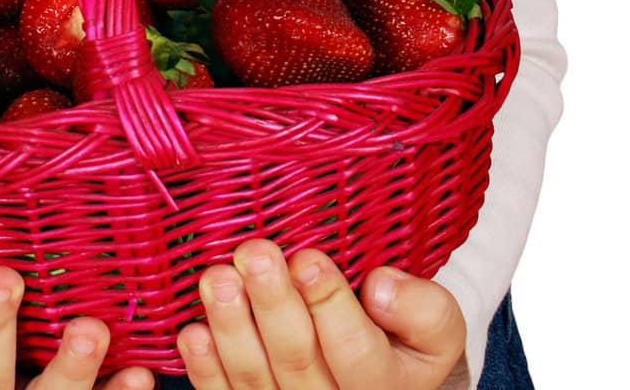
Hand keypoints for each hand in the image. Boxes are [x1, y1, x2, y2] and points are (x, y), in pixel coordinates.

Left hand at [175, 240, 465, 389]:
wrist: (385, 374)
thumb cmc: (405, 336)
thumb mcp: (436, 323)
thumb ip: (423, 308)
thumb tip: (382, 288)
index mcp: (389, 388)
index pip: (358, 354)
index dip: (330, 306)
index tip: (308, 259)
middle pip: (300, 364)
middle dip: (273, 305)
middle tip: (254, 253)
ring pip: (256, 383)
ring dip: (231, 329)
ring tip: (217, 279)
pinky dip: (206, 370)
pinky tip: (193, 332)